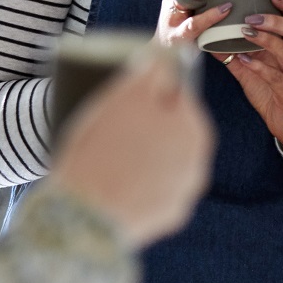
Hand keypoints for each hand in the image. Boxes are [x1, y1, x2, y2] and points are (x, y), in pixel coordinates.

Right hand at [49, 50, 214, 246]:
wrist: (83, 215)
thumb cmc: (102, 150)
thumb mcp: (123, 98)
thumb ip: (149, 73)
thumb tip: (163, 63)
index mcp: (194, 129)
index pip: (181, 98)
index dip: (156, 93)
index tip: (132, 95)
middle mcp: (198, 163)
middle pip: (176, 133)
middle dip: (153, 126)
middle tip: (118, 123)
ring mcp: (183, 195)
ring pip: (166, 164)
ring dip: (148, 156)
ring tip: (114, 153)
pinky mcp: (166, 219)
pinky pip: (155, 192)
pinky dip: (141, 185)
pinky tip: (118, 180)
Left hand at [225, 0, 282, 157]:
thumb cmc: (270, 91)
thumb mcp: (250, 69)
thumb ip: (232, 52)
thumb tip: (207, 37)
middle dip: (276, 19)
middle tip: (253, 15)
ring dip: (267, 39)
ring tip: (247, 31)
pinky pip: (277, 77)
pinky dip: (260, 67)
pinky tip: (244, 60)